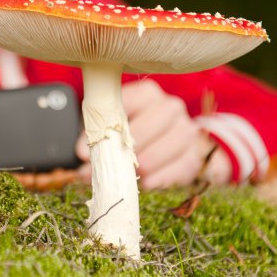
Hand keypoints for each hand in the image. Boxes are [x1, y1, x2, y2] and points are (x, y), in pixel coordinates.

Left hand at [76, 79, 231, 188]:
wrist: (180, 143)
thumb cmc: (141, 130)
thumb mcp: (119, 123)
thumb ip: (101, 133)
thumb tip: (81, 155)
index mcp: (147, 93)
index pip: (123, 104)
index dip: (101, 129)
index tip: (81, 151)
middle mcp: (170, 107)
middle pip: (145, 128)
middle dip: (120, 152)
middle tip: (102, 168)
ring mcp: (186, 131)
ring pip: (161, 150)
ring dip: (139, 167)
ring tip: (123, 177)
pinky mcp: (195, 156)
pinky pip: (177, 169)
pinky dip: (159, 179)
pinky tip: (145, 183)